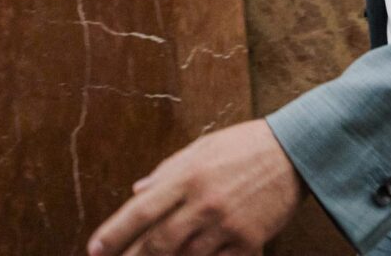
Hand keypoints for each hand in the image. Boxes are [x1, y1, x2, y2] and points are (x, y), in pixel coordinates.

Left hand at [88, 119, 305, 255]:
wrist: (296, 151)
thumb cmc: (246, 145)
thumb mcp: (202, 147)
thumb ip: (167, 170)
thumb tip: (137, 191)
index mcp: (188, 175)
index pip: (141, 210)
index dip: (113, 233)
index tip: (94, 250)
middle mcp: (204, 202)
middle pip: (158, 243)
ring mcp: (227, 224)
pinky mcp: (249, 240)